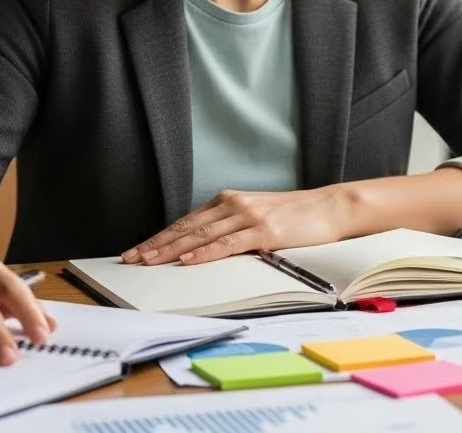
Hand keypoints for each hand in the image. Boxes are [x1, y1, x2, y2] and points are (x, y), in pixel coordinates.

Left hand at [121, 187, 351, 265]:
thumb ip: (230, 226)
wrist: (330, 207)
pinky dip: (205, 253)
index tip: (138, 250)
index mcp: (229, 200)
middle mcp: (233, 204)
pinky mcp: (264, 230)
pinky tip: (188, 261)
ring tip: (149, 261)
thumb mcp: (257, 215)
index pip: (186, 222)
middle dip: (156, 244)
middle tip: (131, 258)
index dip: (160, 237)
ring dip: (172, 250)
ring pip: (201, 236)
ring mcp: (248, 216)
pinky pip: (227, 243)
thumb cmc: (296, 215)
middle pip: (186, 228)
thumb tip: (201, 248)